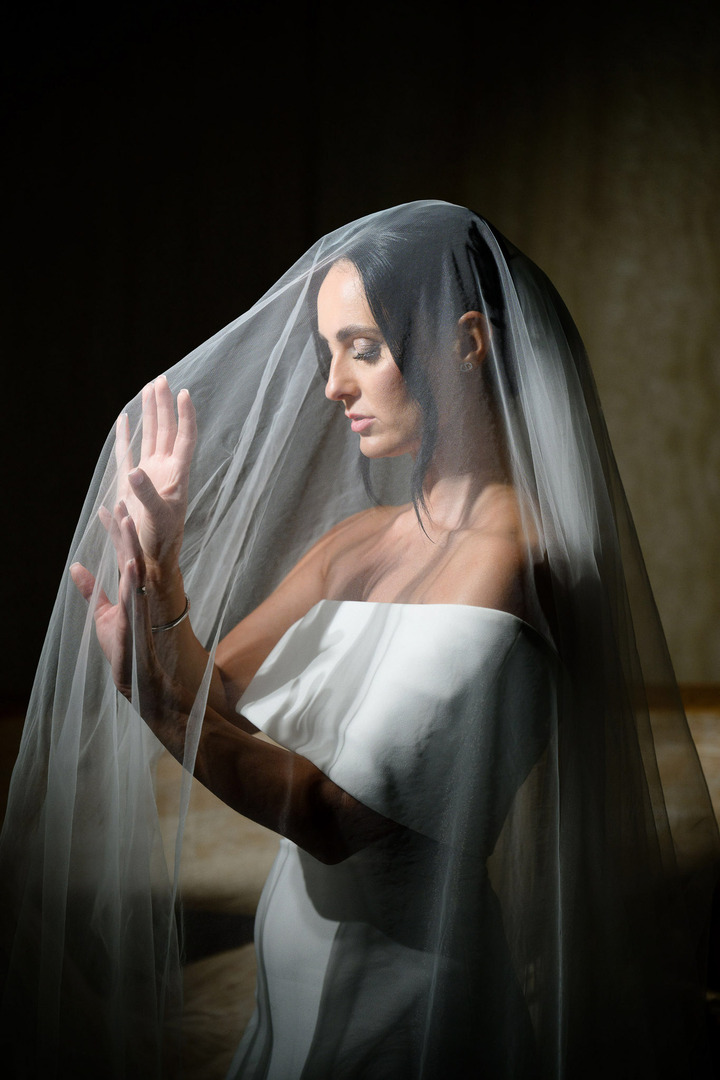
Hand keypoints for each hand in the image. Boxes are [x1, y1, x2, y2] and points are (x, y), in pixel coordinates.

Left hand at [70, 504, 164, 702]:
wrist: (133, 676)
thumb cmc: (121, 647)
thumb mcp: (101, 614)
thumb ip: (91, 590)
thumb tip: (76, 566)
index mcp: (129, 589)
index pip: (122, 553)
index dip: (116, 531)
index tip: (108, 508)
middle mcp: (137, 592)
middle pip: (131, 554)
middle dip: (126, 529)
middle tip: (122, 502)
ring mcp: (139, 604)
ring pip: (136, 569)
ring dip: (132, 546)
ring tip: (129, 522)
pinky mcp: (137, 621)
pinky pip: (137, 596)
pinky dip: (135, 579)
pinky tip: (133, 562)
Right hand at [115, 376, 196, 575]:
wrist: (151, 558)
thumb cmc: (162, 539)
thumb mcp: (159, 517)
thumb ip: (147, 493)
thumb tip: (133, 470)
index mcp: (177, 475)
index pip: (184, 438)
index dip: (185, 416)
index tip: (184, 393)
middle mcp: (165, 470)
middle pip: (166, 430)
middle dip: (163, 405)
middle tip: (160, 380)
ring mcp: (149, 474)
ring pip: (150, 436)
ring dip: (149, 414)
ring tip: (148, 389)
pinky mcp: (132, 483)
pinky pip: (127, 453)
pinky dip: (125, 436)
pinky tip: (125, 419)